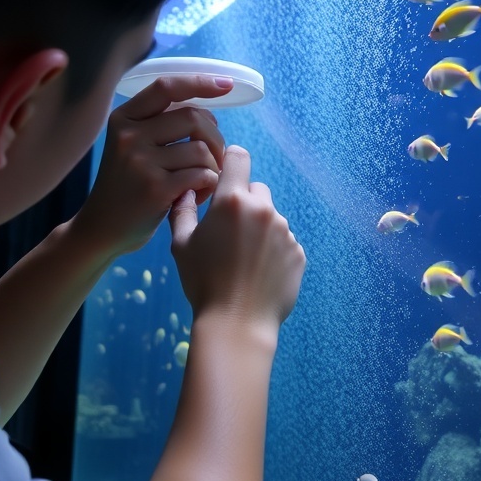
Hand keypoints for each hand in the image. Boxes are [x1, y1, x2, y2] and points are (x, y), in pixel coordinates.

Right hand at [73, 74, 232, 257]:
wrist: (100, 229)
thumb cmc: (127, 186)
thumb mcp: (130, 146)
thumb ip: (159, 125)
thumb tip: (208, 112)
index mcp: (124, 118)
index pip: (167, 87)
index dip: (200, 82)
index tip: (226, 84)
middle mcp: (129, 135)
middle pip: (193, 117)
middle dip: (214, 138)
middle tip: (213, 159)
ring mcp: (141, 162)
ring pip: (201, 150)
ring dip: (212, 167)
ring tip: (201, 183)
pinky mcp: (156, 188)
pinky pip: (202, 175)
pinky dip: (208, 186)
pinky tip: (196, 196)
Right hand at [169, 145, 305, 332]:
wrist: (237, 323)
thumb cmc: (203, 282)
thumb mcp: (181, 245)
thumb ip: (183, 210)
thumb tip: (185, 191)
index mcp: (232, 201)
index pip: (239, 157)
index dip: (231, 162)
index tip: (225, 177)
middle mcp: (263, 210)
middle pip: (256, 190)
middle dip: (243, 203)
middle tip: (229, 232)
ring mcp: (284, 232)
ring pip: (271, 218)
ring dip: (259, 229)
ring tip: (242, 260)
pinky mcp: (298, 253)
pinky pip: (284, 242)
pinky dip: (273, 251)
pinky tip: (257, 273)